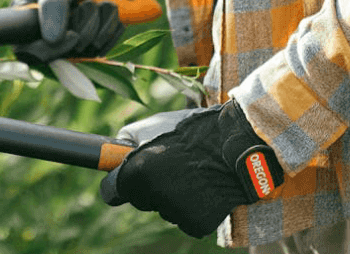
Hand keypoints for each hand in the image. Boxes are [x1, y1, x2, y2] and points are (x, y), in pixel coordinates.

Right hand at [11, 0, 120, 62]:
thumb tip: (52, 40)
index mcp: (25, 22)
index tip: (73, 35)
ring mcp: (68, 43)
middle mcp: (44, 37)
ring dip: (100, 23)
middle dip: (84, 28)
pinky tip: (105, 9)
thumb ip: (52, 7)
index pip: (28, 53)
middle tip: (86, 4)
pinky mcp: (89, 43)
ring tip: (94, 2)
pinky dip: (111, 25)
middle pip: (65, 55)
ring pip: (89, 51)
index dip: (50, 51)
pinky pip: (106, 46)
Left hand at [101, 100, 283, 237]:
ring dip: (174, 195)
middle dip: (151, 186)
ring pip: (165, 210)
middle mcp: (153, 196)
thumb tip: (111, 158)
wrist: (237, 143)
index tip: (124, 178)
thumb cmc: (192, 132)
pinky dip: (194, 208)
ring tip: (193, 172)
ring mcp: (176, 212)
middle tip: (171, 166)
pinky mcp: (197, 224)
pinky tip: (205, 188)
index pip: (112, 192)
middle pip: (141, 200)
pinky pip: (186, 220)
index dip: (119, 182)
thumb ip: (125, 142)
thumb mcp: (151, 126)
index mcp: (137, 173)